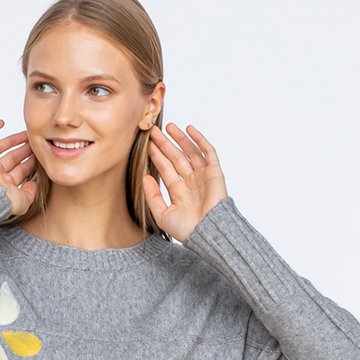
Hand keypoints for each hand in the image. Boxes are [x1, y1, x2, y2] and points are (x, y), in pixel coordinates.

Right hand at [0, 120, 37, 217]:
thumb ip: (31, 193)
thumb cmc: (4, 201)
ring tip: (27, 134)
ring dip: (14, 140)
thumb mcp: (24, 201)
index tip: (40, 156)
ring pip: (1, 146)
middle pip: (12, 157)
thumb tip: (34, 184)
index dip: (29, 163)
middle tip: (35, 143)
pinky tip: (1, 123)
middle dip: (24, 150)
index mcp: (5, 184)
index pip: (20, 170)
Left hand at [144, 124, 227, 239]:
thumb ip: (152, 197)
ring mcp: (203, 176)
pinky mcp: (214, 173)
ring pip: (190, 152)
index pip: (166, 169)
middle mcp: (190, 182)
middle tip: (154, 131)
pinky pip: (207, 152)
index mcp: (179, 192)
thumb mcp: (162, 215)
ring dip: (180, 138)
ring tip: (169, 126)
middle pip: (176, 157)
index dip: (157, 155)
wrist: (208, 233)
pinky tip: (189, 129)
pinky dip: (199, 140)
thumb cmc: (186, 230)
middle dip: (165, 144)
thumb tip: (145, 177)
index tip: (148, 143)